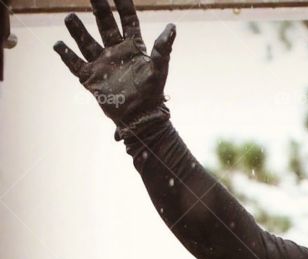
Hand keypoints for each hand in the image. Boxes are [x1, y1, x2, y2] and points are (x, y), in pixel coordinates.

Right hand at [53, 0, 175, 139]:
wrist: (141, 119)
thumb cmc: (152, 94)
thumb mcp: (159, 69)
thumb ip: (163, 49)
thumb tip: (172, 27)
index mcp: (133, 46)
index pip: (127, 19)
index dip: (122, 3)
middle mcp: (115, 51)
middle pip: (105, 23)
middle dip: (99, 7)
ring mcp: (102, 63)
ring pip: (86, 41)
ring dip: (77, 30)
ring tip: (70, 17)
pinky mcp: (91, 78)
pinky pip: (75, 64)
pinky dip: (66, 55)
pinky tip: (57, 44)